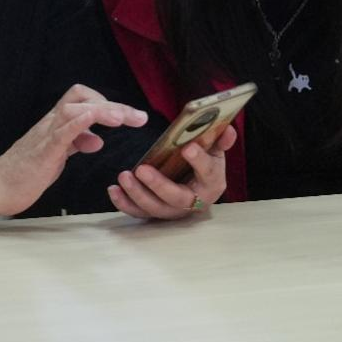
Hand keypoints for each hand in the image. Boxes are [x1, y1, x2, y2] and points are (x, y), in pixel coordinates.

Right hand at [0, 84, 146, 224]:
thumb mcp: (57, 155)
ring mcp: (46, 135)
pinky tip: (95, 118)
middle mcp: (51, 123)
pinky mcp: (43, 150)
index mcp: (56, 124)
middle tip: (138, 117)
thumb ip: (75, 143)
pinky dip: (80, 121)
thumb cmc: (24, 173)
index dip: (107, 104)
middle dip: (114, 105)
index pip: (83, 99)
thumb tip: (96, 140)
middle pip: (83, 98)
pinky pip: (63, 129)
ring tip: (123, 119)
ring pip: (75, 108)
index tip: (129, 118)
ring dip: (103, 110)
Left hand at [107, 124, 235, 219]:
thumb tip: (228, 128)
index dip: (199, 161)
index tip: (188, 147)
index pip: (208, 173)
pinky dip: (125, 204)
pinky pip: (139, 212)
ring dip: (137, 194)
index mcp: (212, 182)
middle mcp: (194, 202)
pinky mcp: (156, 213)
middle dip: (158, 185)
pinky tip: (113, 190)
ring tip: (124, 176)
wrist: (197, 187)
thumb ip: (220, 140)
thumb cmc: (205, 164)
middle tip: (141, 169)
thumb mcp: (215, 151)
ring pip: (155, 208)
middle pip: (176, 198)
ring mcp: (173, 210)